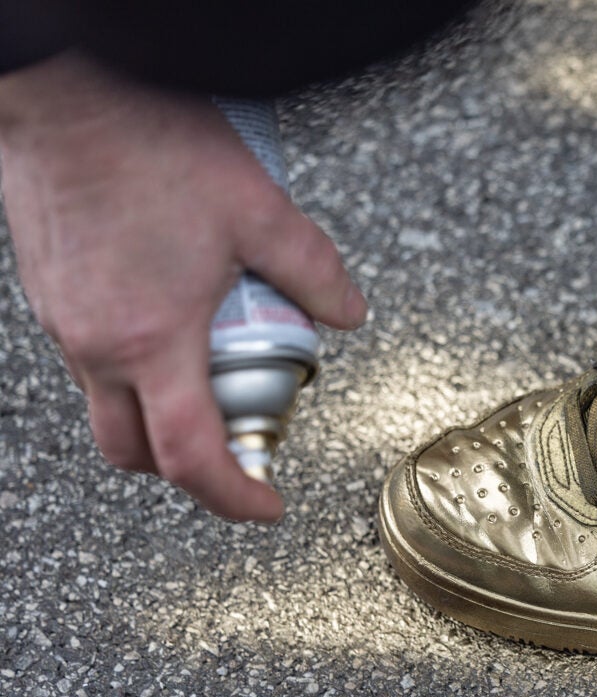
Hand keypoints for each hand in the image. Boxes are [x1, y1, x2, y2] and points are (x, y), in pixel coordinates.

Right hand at [0, 55, 366, 521]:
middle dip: (192, 469)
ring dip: (164, 413)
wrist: (64, 93)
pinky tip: (178, 322)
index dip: (234, 497)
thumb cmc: (149, 145)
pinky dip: (137, 369)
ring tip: (220, 373)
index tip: (267, 507)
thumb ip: (313, 271)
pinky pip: (92, 360)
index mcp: (152, 343)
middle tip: (244, 450)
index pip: (190, 458)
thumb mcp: (260, 211)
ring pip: (109, 405)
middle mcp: (97, 346)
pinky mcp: (51, 293)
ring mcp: (65, 323)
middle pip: (137, 452)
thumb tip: (347, 314)